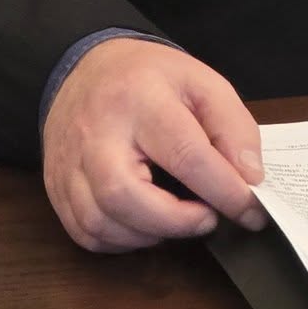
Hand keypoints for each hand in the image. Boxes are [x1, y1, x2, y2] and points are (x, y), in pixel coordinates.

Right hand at [42, 38, 267, 251]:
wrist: (84, 67)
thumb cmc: (148, 78)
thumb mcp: (202, 82)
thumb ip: (233, 127)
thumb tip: (249, 179)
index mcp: (140, 98)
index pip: (185, 154)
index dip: (224, 190)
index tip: (251, 210)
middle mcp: (97, 133)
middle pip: (124, 195)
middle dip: (176, 221)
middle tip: (208, 219)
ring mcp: (69, 162)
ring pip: (100, 222)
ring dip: (149, 235)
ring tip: (178, 219)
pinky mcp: (56, 187)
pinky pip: (85, 233)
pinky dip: (120, 241)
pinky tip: (145, 225)